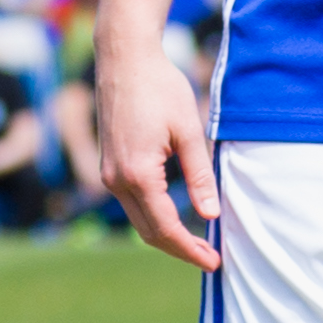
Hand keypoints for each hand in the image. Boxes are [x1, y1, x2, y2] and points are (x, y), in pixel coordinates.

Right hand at [100, 41, 224, 274]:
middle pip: (149, 232)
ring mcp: (109, 175)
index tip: (214, 261)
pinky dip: (155, 217)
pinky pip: (133, 203)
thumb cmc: (160, 88)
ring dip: (167, 236)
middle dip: (180, 249)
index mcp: (138, 174)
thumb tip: (211, 215)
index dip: (191, 249)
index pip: (166, 228)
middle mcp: (116, 180)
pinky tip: (178, 217)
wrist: (124, 60)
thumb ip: (200, 175)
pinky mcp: (109, 167)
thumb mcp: (190, 131)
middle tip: (211, 259)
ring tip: (198, 243)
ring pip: (139, 220)